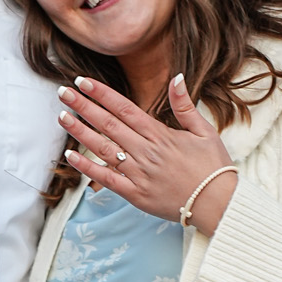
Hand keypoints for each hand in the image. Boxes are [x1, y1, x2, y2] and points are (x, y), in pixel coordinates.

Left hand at [58, 73, 237, 233]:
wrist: (218, 204)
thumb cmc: (212, 167)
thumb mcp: (204, 131)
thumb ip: (184, 105)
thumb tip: (176, 77)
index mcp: (160, 134)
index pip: (124, 108)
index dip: (101, 93)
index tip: (82, 81)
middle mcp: (146, 152)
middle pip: (108, 124)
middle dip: (83, 106)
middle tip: (63, 92)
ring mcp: (139, 174)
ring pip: (103, 149)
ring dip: (80, 132)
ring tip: (62, 116)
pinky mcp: (135, 195)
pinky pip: (106, 179)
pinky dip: (87, 168)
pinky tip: (71, 156)